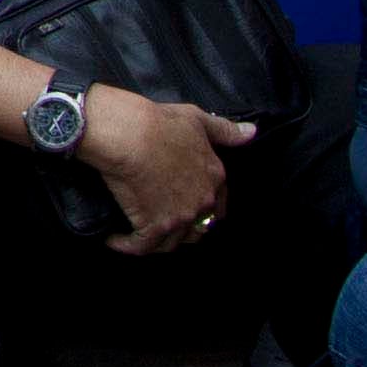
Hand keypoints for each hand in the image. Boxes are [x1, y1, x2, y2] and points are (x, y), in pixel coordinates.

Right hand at [79, 83, 251, 253]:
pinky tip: (115, 240)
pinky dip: (127, 245)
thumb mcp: (197, 120)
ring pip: (171, 243)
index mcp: (215, 177)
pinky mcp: (154, 227)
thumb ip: (224, 130)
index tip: (181, 205)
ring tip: (137, 233)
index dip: (200, 207)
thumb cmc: (160, 122)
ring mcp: (180, 217)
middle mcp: (203, 202)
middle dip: (181, 228)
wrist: (131, 134)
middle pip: (197, 228)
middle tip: (159, 221)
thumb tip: (251, 133)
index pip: (217, 204)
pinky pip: (142, 247)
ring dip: (154, 241)